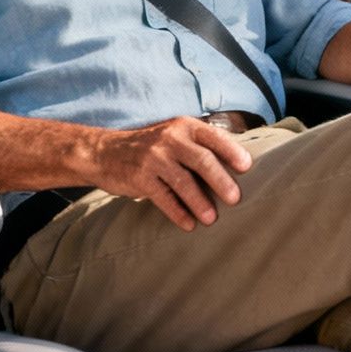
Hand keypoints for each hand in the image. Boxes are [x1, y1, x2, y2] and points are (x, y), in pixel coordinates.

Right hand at [84, 117, 253, 231]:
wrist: (104, 152)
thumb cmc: (151, 147)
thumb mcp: (174, 135)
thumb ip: (199, 145)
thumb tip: (239, 162)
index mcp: (184, 127)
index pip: (213, 137)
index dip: (231, 151)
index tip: (247, 167)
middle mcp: (170, 139)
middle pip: (201, 160)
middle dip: (220, 180)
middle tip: (236, 199)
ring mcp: (153, 158)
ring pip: (183, 182)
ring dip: (200, 202)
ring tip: (212, 219)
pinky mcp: (140, 178)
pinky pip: (163, 198)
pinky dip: (177, 213)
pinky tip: (189, 225)